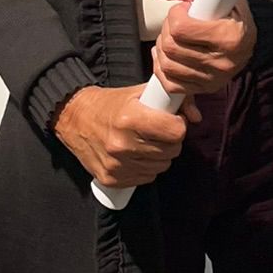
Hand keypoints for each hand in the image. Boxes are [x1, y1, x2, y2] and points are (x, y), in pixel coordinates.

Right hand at [53, 84, 196, 189]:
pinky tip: (136, 154)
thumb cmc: (112, 104)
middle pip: (171, 151)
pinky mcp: (111, 179)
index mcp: (130, 118)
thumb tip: (196, 116)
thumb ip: (173, 100)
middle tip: (159, 131)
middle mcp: (122, 144)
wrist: (75, 119)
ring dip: (159, 156)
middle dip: (170, 140)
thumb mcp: (140, 92)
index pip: (175, 131)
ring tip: (146, 142)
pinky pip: (146, 178)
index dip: (178, 125)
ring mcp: (116, 165)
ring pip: (161, 166)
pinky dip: (146, 168)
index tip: (172, 121)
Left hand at [150, 0, 256, 96]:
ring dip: (163, 48)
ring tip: (174, 37)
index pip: (181, 28)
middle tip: (178, 21)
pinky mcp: (204, 88)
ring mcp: (212, 78)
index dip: (176, 13)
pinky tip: (170, 56)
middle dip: (167, 29)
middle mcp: (222, 62)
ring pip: (166, 65)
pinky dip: (163, 69)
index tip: (184, 8)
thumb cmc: (236, 16)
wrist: (252, 39)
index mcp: (229, 37)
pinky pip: (170, 84)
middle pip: (171, 47)